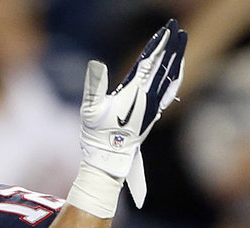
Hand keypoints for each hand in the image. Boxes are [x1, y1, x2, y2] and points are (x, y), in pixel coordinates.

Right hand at [79, 19, 186, 206]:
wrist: (109, 156)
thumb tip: (95, 63)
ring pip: (170, 75)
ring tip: (182, 40)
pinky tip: (178, 68)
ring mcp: (153, 104)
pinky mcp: (153, 111)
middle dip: (170, 45)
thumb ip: (94, 85)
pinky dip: (176, 74)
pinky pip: (171, 88)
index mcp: (135, 93)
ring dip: (176, 56)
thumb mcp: (91, 109)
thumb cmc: (97, 134)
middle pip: (163, 65)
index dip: (157, 45)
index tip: (165, 30)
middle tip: (175, 26)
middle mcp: (148, 97)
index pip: (148, 63)